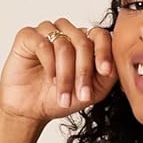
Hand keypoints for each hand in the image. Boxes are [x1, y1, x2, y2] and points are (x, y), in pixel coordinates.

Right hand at [0, 18, 118, 126]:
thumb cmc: (59, 98)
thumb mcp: (92, 91)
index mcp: (84, 41)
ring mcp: (46, 32)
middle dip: (84, 72)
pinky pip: (43, 44)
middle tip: (82, 95)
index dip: (104, 52)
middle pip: (83, 42)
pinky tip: (50, 79)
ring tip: (64, 95)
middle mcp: (66, 32)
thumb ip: (108, 75)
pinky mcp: (27, 36)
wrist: (30, 110)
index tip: (105, 71)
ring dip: (66, 74)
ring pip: (64, 44)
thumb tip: (116, 62)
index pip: (100, 35)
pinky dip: (49, 64)